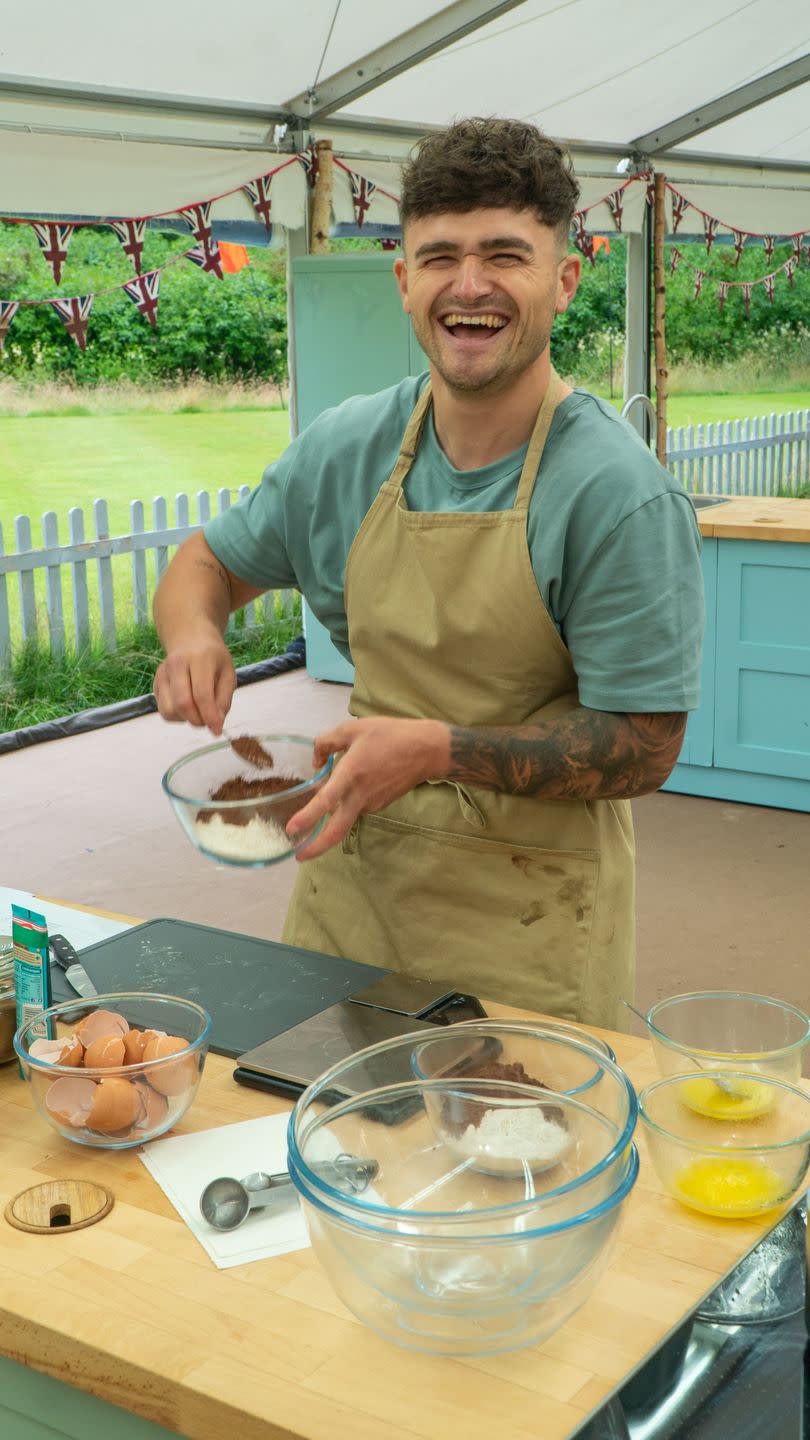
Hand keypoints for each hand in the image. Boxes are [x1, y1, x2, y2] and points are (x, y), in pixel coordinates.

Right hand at [153, 633, 236, 733]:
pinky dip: (177, 716)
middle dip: (197, 720)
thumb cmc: (214, 658)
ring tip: (198, 711)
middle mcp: (176, 664)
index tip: (217, 731)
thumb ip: (224, 699)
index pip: (201, 694)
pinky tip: (188, 705)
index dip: (209, 716)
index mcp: (199, 658)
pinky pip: (164, 710)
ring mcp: (162, 674)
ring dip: (186, 719)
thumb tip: (216, 724)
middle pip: (182, 703)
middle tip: (209, 722)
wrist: (190, 638)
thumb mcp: (228, 674)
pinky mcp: (155, 683)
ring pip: (169, 710)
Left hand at [288, 717, 450, 859]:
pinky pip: (357, 804)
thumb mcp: (353, 728)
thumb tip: (315, 762)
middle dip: (317, 847)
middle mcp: (360, 795)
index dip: (307, 817)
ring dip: (335, 808)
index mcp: (351, 774)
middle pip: (337, 831)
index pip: (326, 801)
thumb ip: (326, 742)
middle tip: (300, 856)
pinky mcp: (380, 805)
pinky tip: (359, 779)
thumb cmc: (390, 735)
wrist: (427, 750)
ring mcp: (372, 804)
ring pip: (346, 812)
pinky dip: (350, 799)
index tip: (291, 830)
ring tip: (341, 781)